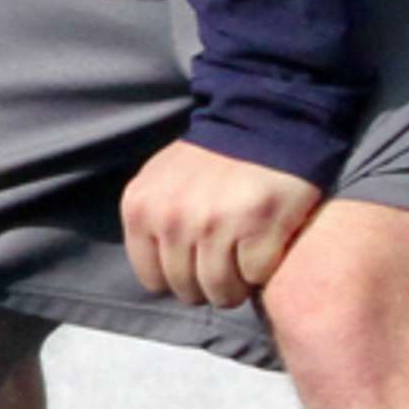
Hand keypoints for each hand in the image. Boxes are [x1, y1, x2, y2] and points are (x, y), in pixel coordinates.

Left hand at [122, 140, 323, 309]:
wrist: (263, 117)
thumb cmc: (213, 157)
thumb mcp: (161, 180)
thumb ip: (152, 221)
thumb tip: (161, 275)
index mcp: (141, 207)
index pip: (153, 280)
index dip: (179, 276)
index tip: (198, 260)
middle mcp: (172, 218)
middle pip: (188, 290)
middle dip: (210, 283)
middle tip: (227, 257)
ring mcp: (214, 224)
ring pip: (222, 291)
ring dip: (239, 282)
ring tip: (246, 255)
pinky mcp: (257, 226)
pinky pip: (256, 277)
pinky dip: (265, 267)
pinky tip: (266, 241)